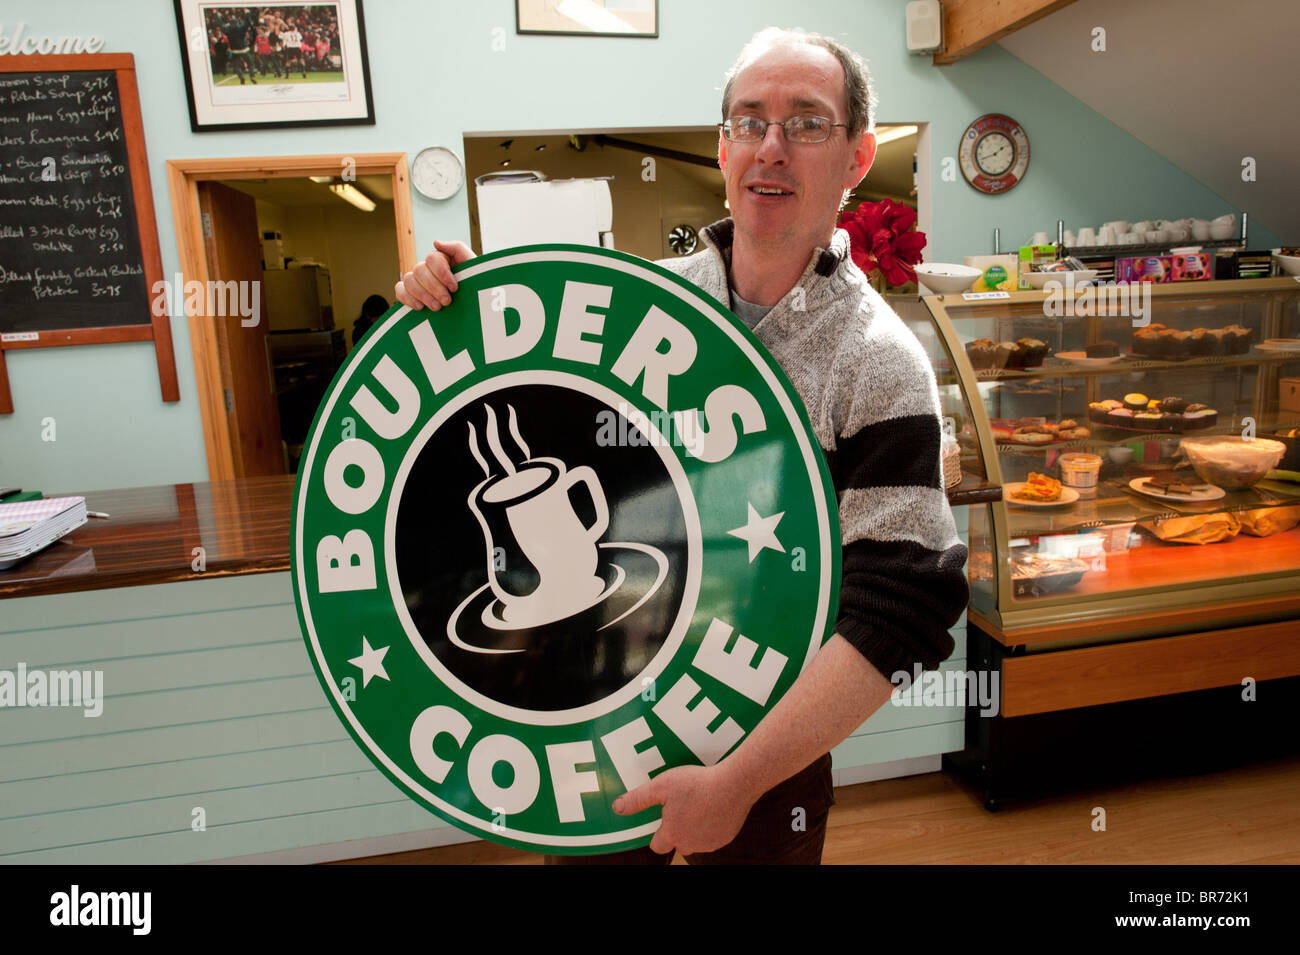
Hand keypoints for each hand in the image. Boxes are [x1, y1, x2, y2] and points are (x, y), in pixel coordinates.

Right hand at [394, 239, 475, 310]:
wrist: (474, 304)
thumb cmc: (474, 284)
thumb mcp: (472, 264)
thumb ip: (457, 248)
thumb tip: (436, 242)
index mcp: (441, 259)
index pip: (432, 258)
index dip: (442, 273)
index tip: (454, 288)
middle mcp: (427, 268)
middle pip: (419, 270)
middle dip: (434, 288)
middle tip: (447, 301)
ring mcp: (417, 281)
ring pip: (409, 280)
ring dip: (423, 295)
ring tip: (437, 307)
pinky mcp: (410, 293)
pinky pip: (400, 290)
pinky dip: (407, 298)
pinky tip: (420, 307)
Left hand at [613, 764, 755, 855]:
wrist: (734, 784)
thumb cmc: (697, 784)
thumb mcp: (661, 786)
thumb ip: (638, 799)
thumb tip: (618, 808)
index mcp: (673, 834)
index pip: (658, 845)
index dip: (658, 832)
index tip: (663, 817)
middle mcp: (691, 844)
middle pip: (678, 842)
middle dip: (677, 827)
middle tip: (681, 804)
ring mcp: (710, 843)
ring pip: (696, 839)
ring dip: (694, 827)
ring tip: (697, 802)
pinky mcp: (726, 837)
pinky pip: (713, 835)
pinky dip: (711, 824)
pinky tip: (712, 805)